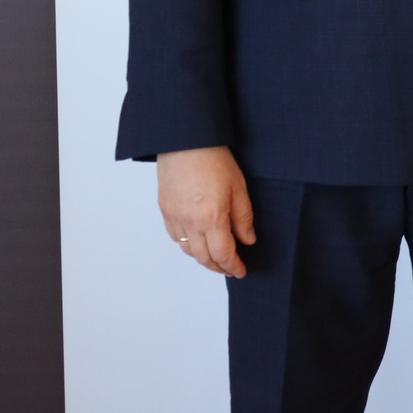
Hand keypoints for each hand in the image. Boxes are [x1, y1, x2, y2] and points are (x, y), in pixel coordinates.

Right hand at [158, 146, 255, 278]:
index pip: (223, 254)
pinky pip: (175, 237)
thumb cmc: (213, 159)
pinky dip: (187, 245)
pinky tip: (197, 242)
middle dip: (218, 267)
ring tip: (215, 257)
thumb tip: (247, 240)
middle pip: (204, 258)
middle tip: (230, 268)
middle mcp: (190, 223)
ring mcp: (174, 217)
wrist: (185, 141)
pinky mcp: (165, 210)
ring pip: (188, 250)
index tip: (241, 271)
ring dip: (203, 258)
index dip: (233, 266)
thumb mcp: (238, 188)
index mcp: (211, 218)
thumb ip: (243, 218)